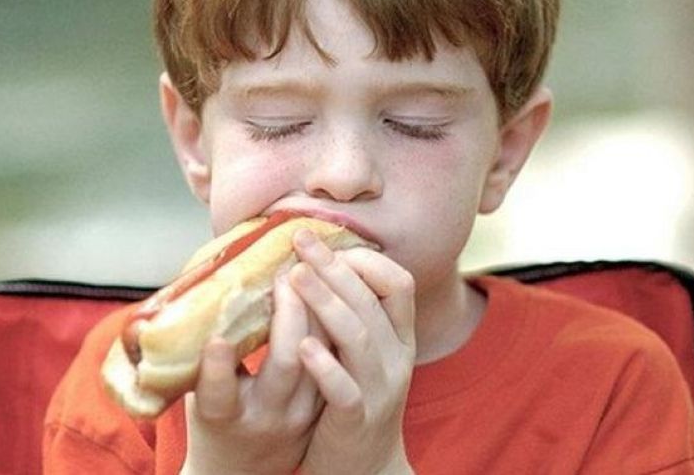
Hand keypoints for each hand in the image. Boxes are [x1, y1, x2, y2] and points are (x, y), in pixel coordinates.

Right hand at [181, 275, 323, 474]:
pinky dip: (333, 324)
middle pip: (285, 364)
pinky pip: (335, 358)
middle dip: (288, 312)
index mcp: (222, 417)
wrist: (241, 472)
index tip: (216, 339)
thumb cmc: (213, 422)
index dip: (217, 369)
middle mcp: (265, 418)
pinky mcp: (323, 408)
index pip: (218, 396)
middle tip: (284, 272)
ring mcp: (300, 415)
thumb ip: (200, 356)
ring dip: (318, 310)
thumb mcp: (197, 394)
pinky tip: (333, 294)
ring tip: (312, 273)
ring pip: (319, 356)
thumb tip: (199, 291)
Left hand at [290, 229, 416, 474]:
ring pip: (359, 337)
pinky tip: (302, 346)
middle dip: (335, 266)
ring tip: (294, 277)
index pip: (399, 283)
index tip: (326, 241)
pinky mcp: (357, 421)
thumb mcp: (364, 356)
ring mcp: (380, 390)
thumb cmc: (353, 402)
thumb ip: (352, 317)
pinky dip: (325, 365)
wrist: (365, 470)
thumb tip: (318, 263)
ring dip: (325, 302)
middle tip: (300, 241)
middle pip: (372, 301)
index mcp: (399, 339)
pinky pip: (345, 389)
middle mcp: (396, 360)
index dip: (364, 258)